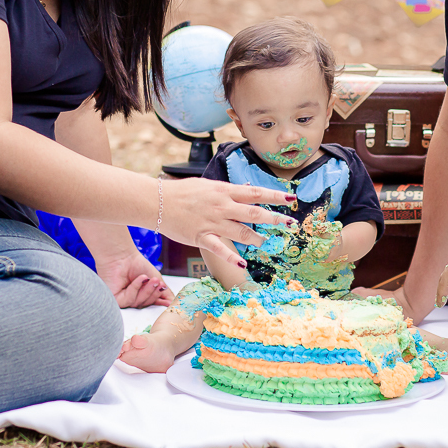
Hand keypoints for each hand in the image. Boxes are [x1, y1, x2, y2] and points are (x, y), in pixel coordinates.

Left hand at [93, 250, 173, 307]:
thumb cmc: (138, 265)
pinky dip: (136, 288)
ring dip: (147, 290)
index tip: (169, 302)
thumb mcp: (156, 279)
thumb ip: (164, 292)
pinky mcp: (116, 300)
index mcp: (141, 296)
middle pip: (146, 305)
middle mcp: (132, 300)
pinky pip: (129, 300)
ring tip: (151, 279)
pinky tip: (141, 278)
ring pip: (138, 303)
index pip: (151, 304)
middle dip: (154, 294)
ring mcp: (124, 301)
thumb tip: (173, 304)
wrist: (124, 255)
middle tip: (159, 283)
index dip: (160, 303)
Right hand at [158, 178, 294, 268]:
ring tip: (268, 243)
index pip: (256, 193)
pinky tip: (244, 262)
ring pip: (241, 232)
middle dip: (274, 219)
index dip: (275, 196)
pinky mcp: (201, 236)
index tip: (291, 199)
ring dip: (257, 238)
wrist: (157, 201)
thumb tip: (248, 188)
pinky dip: (232, 256)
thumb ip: (229, 189)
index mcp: (224, 191)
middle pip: (254, 213)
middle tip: (290, 224)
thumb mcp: (208, 185)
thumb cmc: (182, 192)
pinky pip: (219, 248)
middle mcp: (222, 206)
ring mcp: (212, 222)